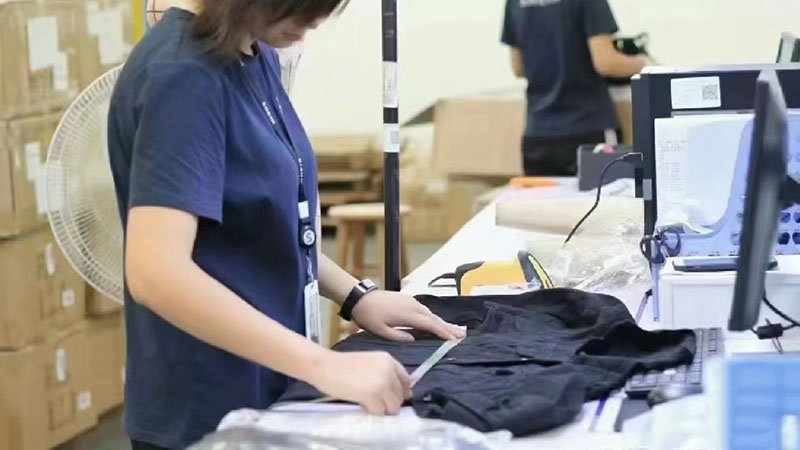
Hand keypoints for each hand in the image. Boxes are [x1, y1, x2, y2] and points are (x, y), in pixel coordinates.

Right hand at [311, 350, 410, 413]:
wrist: (324, 365)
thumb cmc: (342, 365)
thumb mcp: (369, 363)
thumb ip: (385, 374)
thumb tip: (398, 394)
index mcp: (389, 360)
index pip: (406, 381)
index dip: (399, 392)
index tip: (390, 397)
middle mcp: (389, 370)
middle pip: (400, 396)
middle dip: (389, 403)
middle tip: (373, 401)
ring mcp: (382, 382)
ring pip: (392, 406)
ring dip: (381, 409)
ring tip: (367, 402)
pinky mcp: (372, 394)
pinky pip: (379, 411)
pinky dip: (371, 412)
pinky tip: (361, 404)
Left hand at [351, 290, 465, 341]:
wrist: (360, 298)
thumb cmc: (368, 316)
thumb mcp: (380, 330)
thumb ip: (398, 336)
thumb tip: (413, 339)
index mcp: (408, 315)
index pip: (430, 325)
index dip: (443, 333)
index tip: (454, 340)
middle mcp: (413, 306)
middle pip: (435, 318)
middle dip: (448, 328)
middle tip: (462, 336)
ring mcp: (411, 301)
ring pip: (431, 314)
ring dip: (442, 322)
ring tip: (454, 331)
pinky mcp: (408, 300)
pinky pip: (425, 310)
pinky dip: (433, 318)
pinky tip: (436, 322)